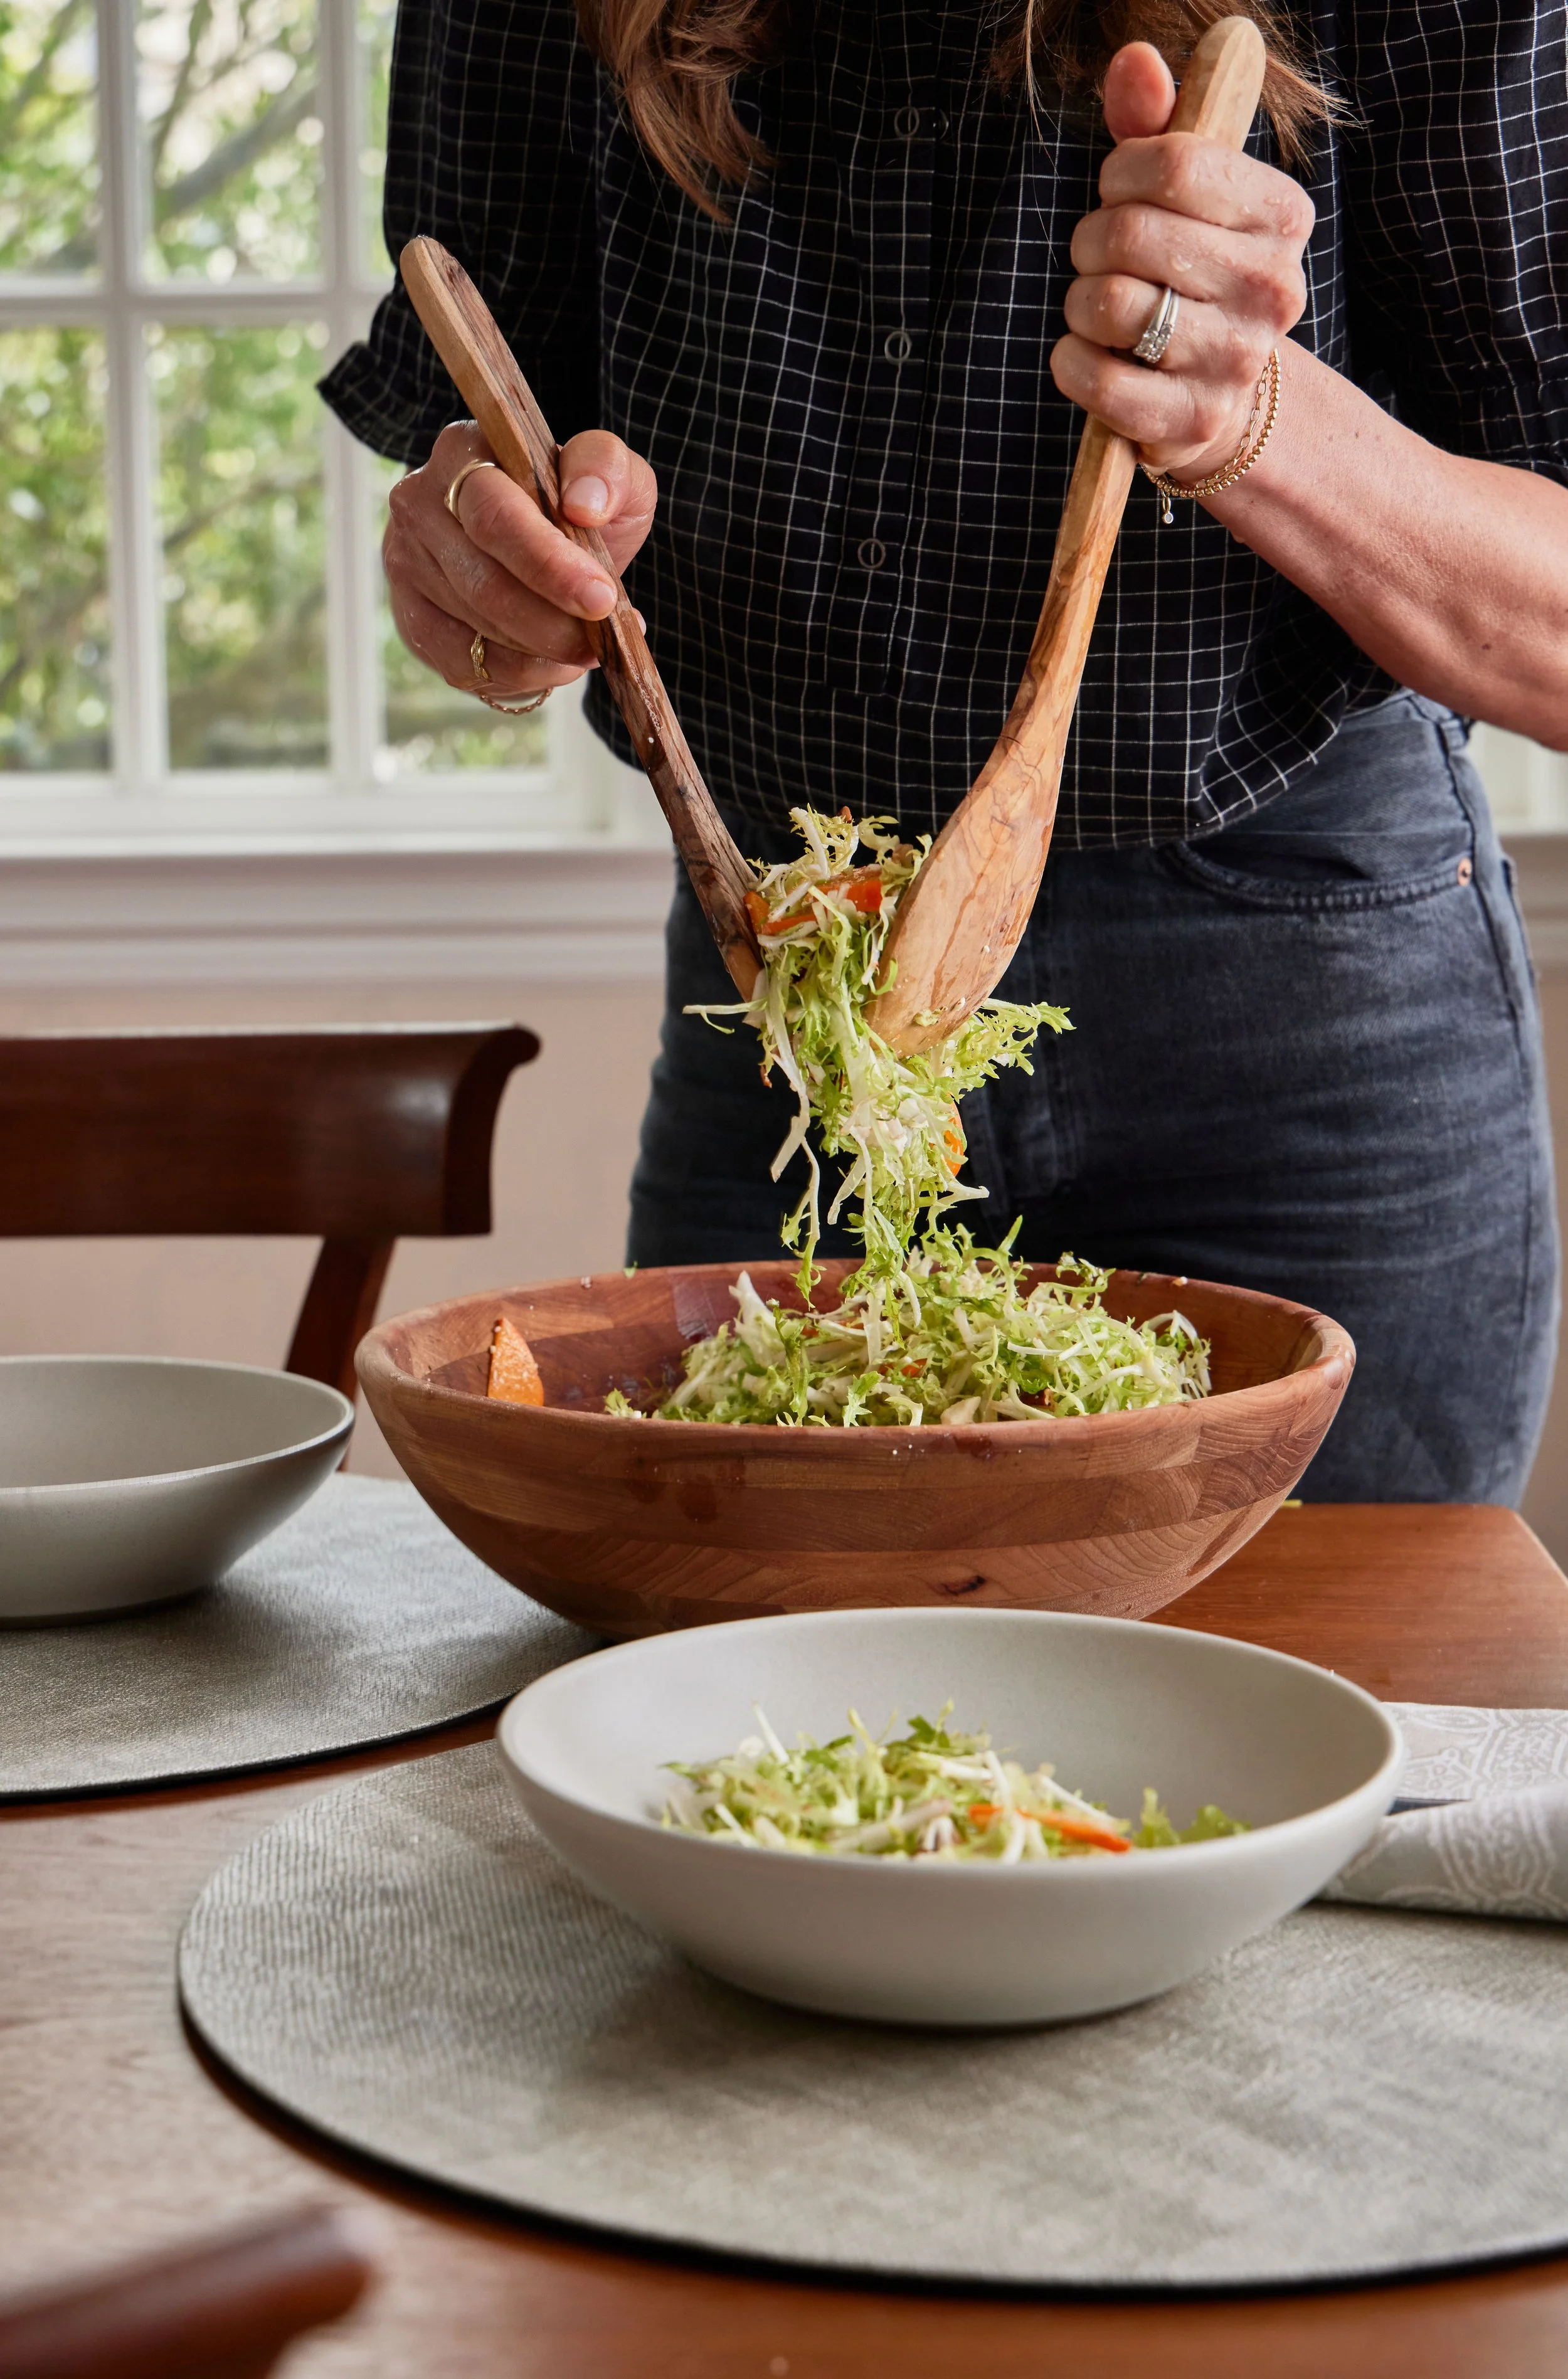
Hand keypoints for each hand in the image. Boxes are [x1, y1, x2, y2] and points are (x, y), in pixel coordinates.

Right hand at [382, 421, 657, 703]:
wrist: (543, 540)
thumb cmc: (575, 504)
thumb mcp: (607, 471)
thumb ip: (606, 468)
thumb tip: (585, 504)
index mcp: (465, 451)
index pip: (496, 517)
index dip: (549, 565)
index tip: (600, 599)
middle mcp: (421, 502)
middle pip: (482, 582)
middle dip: (551, 623)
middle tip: (599, 642)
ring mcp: (406, 561)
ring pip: (476, 627)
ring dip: (541, 651)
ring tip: (587, 649)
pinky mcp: (409, 615)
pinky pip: (462, 663)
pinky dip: (517, 674)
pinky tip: (553, 663)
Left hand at [1050, 43, 1313, 482]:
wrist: (1222, 393)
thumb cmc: (1188, 273)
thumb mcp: (1181, 192)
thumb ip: (1154, 122)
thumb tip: (1135, 59)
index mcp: (1282, 215)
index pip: (1176, 163)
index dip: (1120, 174)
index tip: (1117, 192)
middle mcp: (1273, 287)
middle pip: (1131, 234)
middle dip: (1091, 242)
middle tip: (1101, 259)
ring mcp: (1236, 360)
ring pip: (1110, 306)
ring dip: (1080, 304)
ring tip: (1103, 313)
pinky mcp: (1195, 422)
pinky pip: (1101, 381)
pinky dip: (1072, 365)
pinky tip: (1087, 358)